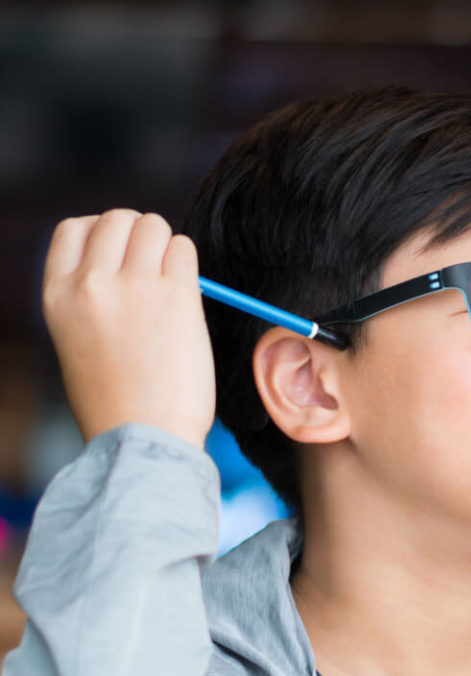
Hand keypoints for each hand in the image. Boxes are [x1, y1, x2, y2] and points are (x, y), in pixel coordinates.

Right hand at [41, 209, 215, 446]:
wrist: (143, 437)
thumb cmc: (116, 401)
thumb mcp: (77, 340)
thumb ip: (91, 298)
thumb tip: (125, 264)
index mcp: (57, 294)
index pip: (74, 228)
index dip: (103, 233)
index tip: (121, 256)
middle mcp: (90, 283)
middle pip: (116, 219)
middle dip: (140, 235)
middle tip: (154, 269)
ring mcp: (134, 286)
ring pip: (153, 226)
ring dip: (167, 246)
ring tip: (171, 283)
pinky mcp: (176, 295)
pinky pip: (185, 248)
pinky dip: (188, 261)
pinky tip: (187, 292)